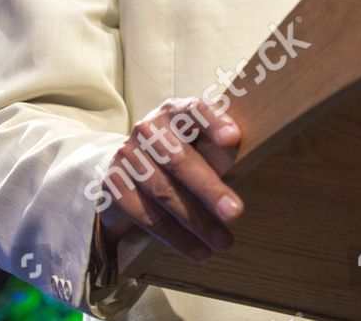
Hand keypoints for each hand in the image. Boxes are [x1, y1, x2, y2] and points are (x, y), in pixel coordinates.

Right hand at [94, 97, 242, 262]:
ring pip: (163, 192)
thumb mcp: (200, 144)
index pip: (194, 110)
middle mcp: (148, 129)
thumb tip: (247, 162)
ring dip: (196, 221)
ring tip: (223, 242)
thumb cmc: (179, 153)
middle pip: (179, 160)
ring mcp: (127, 156)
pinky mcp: (113, 185)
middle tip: (235, 213)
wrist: (124, 167)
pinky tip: (198, 251)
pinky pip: (146, 215)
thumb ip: (220, 150)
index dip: (213, 123)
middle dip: (209, 189)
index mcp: (175, 111)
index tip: (233, 139)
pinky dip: (175, 237)